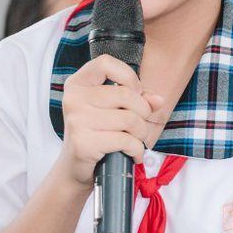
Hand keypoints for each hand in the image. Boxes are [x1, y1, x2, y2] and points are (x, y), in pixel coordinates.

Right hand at [58, 55, 168, 189]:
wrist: (75, 169)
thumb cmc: (96, 135)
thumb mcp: (113, 111)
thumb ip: (137, 100)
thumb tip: (158, 100)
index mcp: (78, 84)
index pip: (106, 63)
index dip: (128, 77)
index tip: (134, 93)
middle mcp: (73, 99)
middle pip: (125, 94)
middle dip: (143, 112)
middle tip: (140, 125)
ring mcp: (76, 120)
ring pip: (129, 119)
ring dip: (141, 133)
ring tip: (136, 141)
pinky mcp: (83, 142)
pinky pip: (125, 140)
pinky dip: (136, 149)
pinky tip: (133, 154)